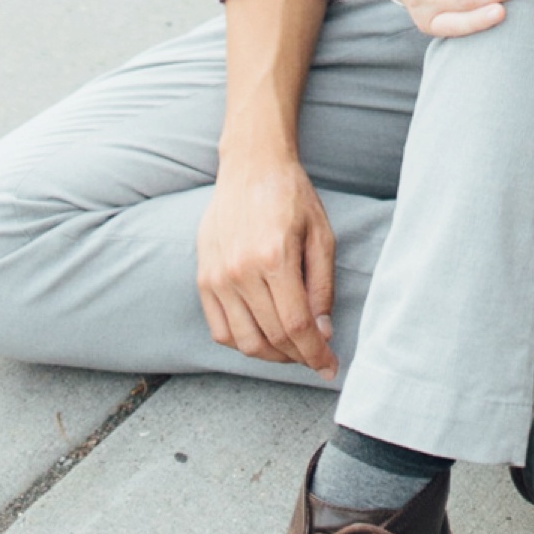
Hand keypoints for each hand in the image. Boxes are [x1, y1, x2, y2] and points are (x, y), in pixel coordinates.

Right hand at [196, 149, 338, 374]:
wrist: (251, 165)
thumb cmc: (291, 196)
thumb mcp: (321, 234)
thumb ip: (322, 286)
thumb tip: (322, 331)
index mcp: (274, 257)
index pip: (296, 326)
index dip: (316, 353)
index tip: (330, 367)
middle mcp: (240, 271)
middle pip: (272, 339)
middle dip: (300, 357)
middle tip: (317, 357)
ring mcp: (217, 277)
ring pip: (244, 342)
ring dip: (273, 356)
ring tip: (293, 349)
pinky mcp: (204, 279)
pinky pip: (220, 330)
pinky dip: (243, 343)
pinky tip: (264, 336)